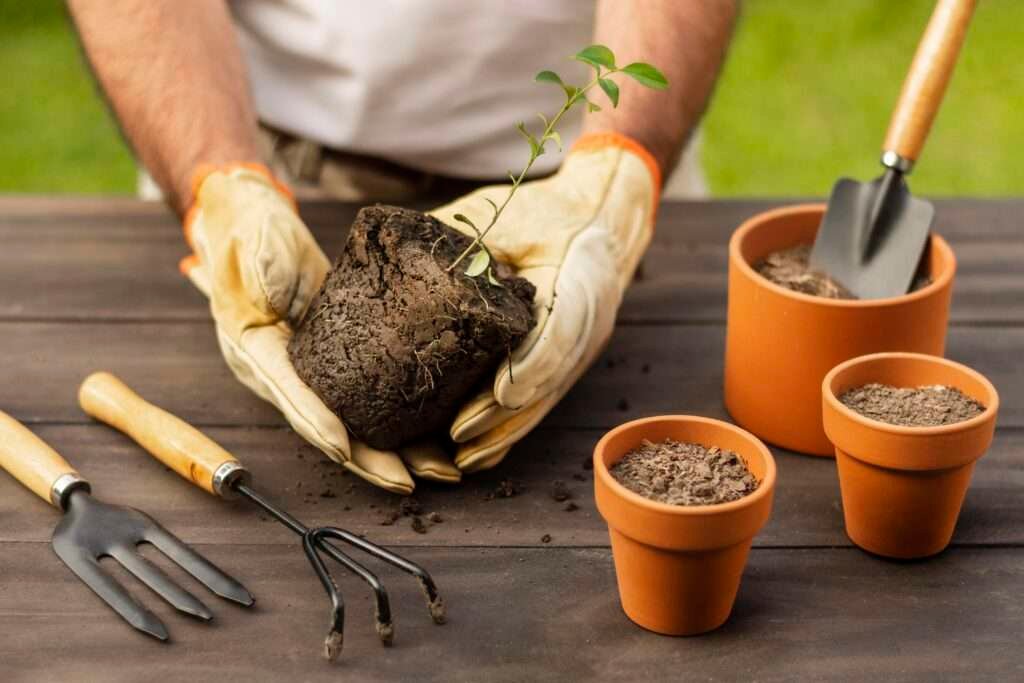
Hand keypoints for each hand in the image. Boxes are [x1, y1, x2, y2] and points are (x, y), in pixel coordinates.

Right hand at [181, 164, 459, 492]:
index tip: (346, 449)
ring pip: (355, 422)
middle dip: (369, 459)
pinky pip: (368, 400)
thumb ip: (260, 268)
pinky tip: (435, 435)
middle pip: (329, 427)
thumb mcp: (251, 246)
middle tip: (408, 481)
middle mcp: (283, 373)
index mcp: (256, 352)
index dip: (317, 423)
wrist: (256, 223)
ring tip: (438, 470)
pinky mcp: (337, 360)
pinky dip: (399, 421)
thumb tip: (267, 291)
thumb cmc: (250, 234)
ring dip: (395, 450)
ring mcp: (312, 371)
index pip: (290, 395)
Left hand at [430, 132, 660, 471]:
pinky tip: (481, 453)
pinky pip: (541, 400)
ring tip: (462, 457)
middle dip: (503, 415)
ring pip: (545, 400)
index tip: (497, 393)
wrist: (606, 212)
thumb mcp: (511, 215)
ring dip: (505, 432)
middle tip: (458, 437)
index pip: (560, 331)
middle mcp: (589, 323)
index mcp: (580, 278)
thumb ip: (470, 241)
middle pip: (548, 381)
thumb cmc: (553, 211)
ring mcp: (583, 348)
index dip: (530, 366)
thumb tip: (408, 263)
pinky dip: (512, 427)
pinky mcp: (571, 360)